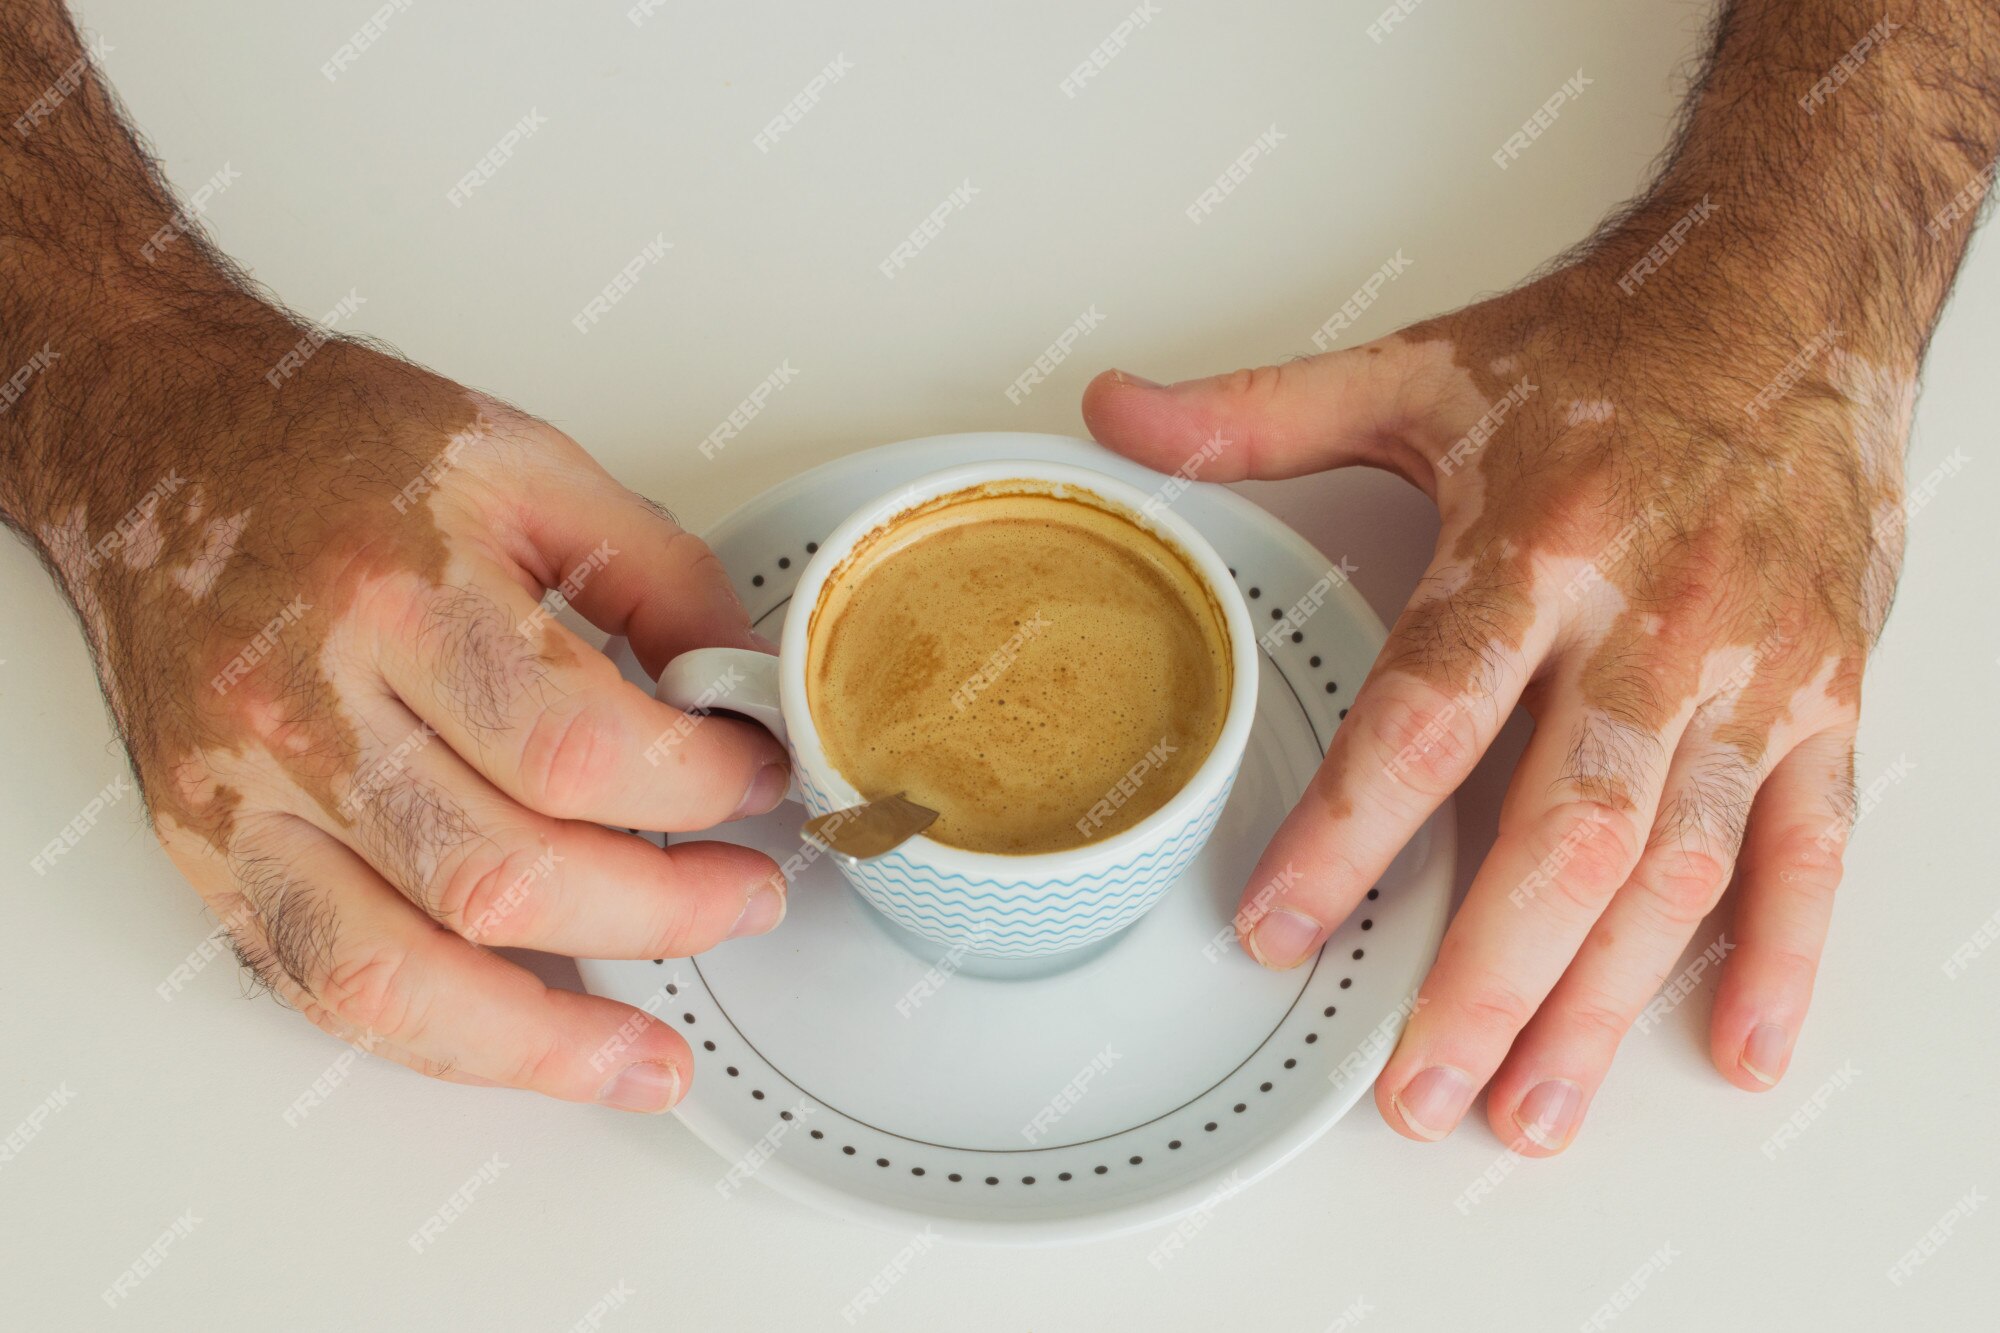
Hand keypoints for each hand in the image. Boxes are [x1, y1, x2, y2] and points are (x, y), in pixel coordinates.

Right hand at [36, 325, 789, 1110]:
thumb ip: (660, 579)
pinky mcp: (212, 854)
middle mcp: (308, 708)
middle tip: (746, 897)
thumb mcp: (531, 466)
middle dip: (660, 913)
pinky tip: (529, 1044)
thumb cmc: (337, 448)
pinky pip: (322, 988)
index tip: (757, 779)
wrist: (165, 447)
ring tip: (651, 1059)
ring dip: (547, 1042)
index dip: (698, 786)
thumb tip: (748, 693)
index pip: (573, 745)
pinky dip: (439, 1039)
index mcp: (399, 593)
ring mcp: (246, 797)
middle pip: (501, 876)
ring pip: (396, 976)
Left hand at [1081, 245, 1906, 1150]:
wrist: (1795, 292)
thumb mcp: (1420, 372)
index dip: (1352, 829)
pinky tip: (1732, 1044)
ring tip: (1532, 1109)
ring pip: (1679, 865)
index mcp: (1539, 543)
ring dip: (1604, 1001)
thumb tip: (1116, 412)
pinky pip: (1811, 843)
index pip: (1429, 711)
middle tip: (1418, 1090)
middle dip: (1487, 976)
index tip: (1279, 926)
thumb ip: (1261, 415)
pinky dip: (1781, 952)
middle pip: (1563, 828)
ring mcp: (1750, 671)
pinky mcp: (1827, 695)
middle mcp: (1651, 620)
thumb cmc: (1610, 345)